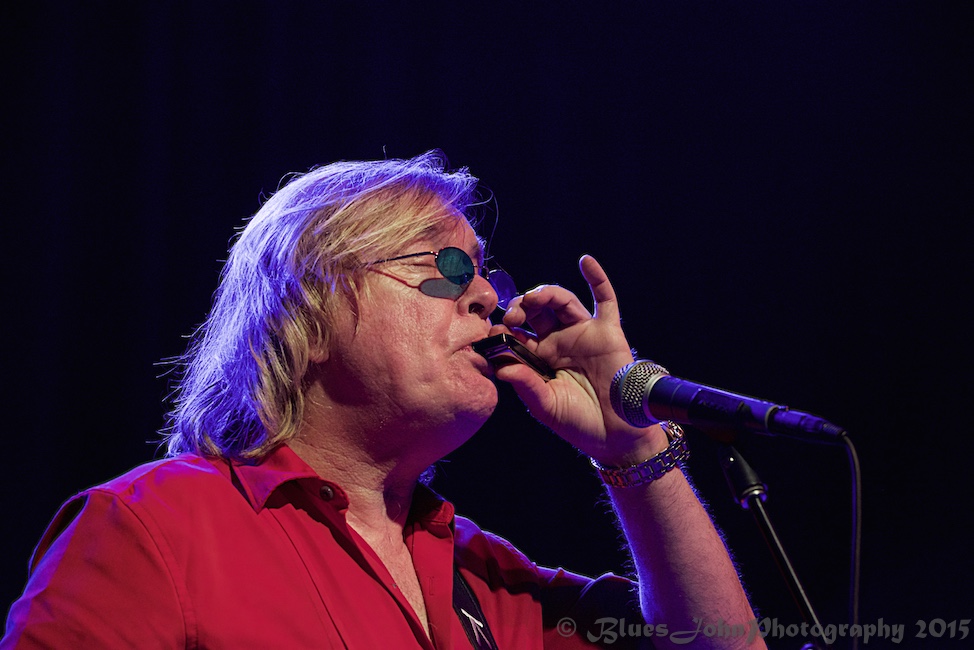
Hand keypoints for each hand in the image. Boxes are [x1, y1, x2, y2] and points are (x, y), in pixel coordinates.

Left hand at [492, 255, 667, 465]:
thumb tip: (500, 365)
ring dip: (544, 294)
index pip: (516, 334)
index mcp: (540, 358)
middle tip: (511, 317)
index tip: (491, 333)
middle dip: (519, 308)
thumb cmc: (579, 422)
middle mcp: (559, 341)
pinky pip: (605, 300)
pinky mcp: (608, 332)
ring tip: (531, 301)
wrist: (616, 435)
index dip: (502, 330)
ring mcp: (583, 334)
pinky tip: (586, 261)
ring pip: (561, 302)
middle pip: (535, 312)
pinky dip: (597, 278)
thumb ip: (525, 384)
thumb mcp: (545, 406)